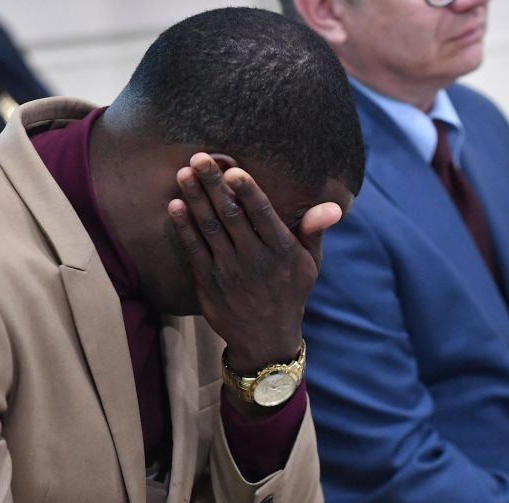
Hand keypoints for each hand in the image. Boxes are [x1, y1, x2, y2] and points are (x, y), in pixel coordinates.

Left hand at [167, 153, 341, 373]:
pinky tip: (175, 206)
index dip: (247, 191)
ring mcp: (229, 271)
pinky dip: (183, 227)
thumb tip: (333, 207)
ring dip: (195, 199)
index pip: (263, 215)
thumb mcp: (310, 263)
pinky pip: (193, 249)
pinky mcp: (208, 282)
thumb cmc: (290, 291)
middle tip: (199, 158)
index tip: (233, 170)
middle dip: (214, 185)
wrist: (265, 338)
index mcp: (282, 251)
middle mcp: (255, 260)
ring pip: (209, 228)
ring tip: (184, 173)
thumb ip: (314, 231)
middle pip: (231, 215)